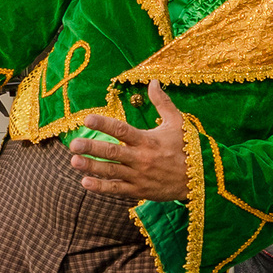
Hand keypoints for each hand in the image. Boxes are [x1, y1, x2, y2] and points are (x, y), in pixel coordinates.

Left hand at [68, 83, 190, 201]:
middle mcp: (141, 158)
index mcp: (148, 140)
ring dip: (91, 167)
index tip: (87, 118)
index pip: (122, 130)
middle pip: (112, 152)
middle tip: (73, 144)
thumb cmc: (187, 147)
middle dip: (91, 148)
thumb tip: (152, 82)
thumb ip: (162, 102)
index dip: (104, 124)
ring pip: (111, 172)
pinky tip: (85, 182)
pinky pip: (117, 190)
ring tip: (73, 161)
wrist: (200, 179)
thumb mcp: (177, 122)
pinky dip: (101, 187)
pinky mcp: (139, 190)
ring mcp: (139, 176)